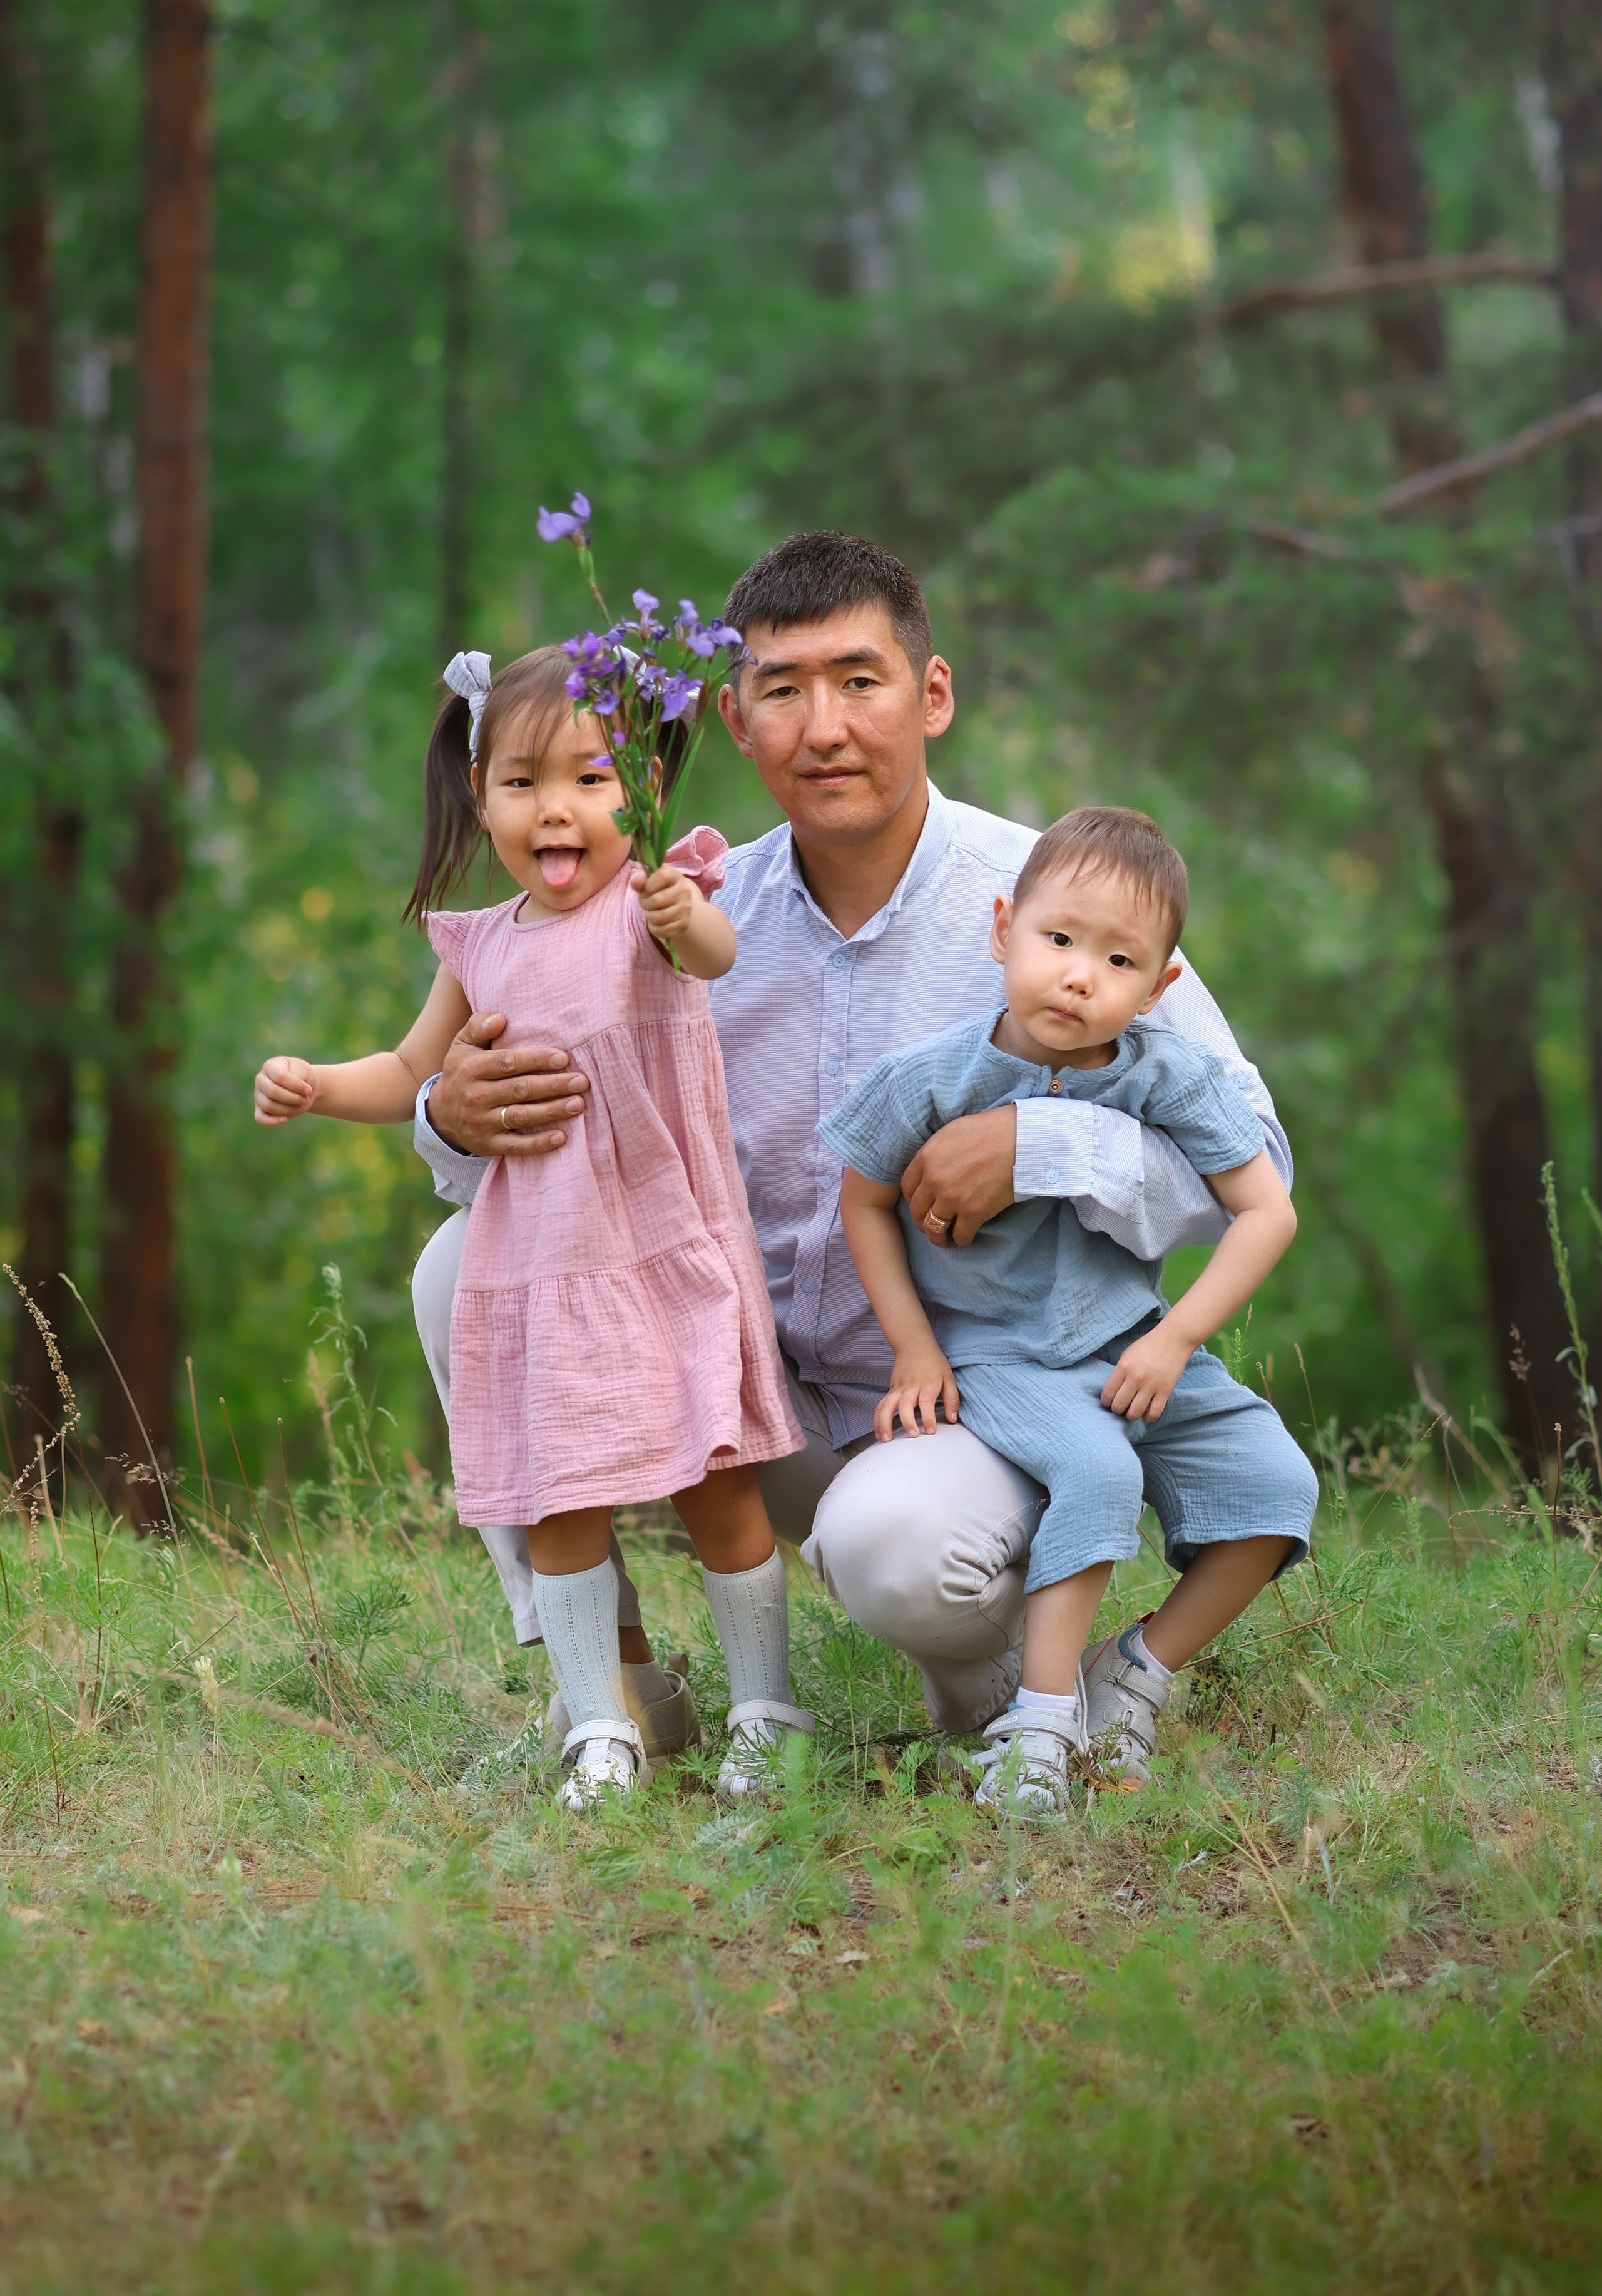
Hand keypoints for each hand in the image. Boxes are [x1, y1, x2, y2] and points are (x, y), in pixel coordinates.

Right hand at [255, 1055, 316, 1124]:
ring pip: (268, 1105)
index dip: (295, 1085)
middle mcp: (261, 1079)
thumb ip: (297, 1078)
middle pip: (272, 1092)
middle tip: (306, 1099)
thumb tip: (290, 1093)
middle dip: (293, 1098)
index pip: (279, 1076)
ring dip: (288, 1109)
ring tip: (301, 1105)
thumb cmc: (304, 1077)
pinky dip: (272, 1121)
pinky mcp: (260, 1109)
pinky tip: (285, 1119)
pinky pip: (260, 1118)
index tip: (308, 1090)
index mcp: (270, 1066)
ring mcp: (258, 1095)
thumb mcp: (304, 1071)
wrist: (305, 1087)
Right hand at [425, 1012, 589, 1156]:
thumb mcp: (462, 1045)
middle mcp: (475, 1096)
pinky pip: (516, 1146)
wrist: (440, 1115)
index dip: (536, 1060)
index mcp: (471, 1069)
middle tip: (582, 1082)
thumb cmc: (462, 1072)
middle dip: (553, 1085)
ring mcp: (482, 1123)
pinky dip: (539, 1144)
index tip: (564, 1058)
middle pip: (520, 1089)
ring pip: (521, 1116)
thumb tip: (501, 1018)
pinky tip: (561, 1137)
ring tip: (579, 1104)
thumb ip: (479, 1026)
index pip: (507, 1062)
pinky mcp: (488, 1145)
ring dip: (552, 1111)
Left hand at [632, 862, 695, 946]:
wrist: (676, 905)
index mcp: (674, 876)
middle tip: (646, 904)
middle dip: (646, 904)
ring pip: (659, 917)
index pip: (662, 876)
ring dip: (649, 917)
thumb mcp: (648, 883)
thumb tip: (634, 882)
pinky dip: (655, 928)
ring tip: (652, 913)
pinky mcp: (684, 924)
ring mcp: (686, 908)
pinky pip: (663, 930)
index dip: (649, 885)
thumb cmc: (658, 891)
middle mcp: (684, 891)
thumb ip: (640, 882)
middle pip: (657, 900)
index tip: (646, 889)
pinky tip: (657, 923)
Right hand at [874, 1345, 959, 1441]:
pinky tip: (879, 1433)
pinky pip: (880, 1406)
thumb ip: (952, 1400)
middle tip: (912, 1435)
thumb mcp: (949, 1378)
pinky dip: (877, 1419)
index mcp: (927, 1384)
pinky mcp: (890, 1390)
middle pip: (905, 1404)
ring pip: (887, 1405)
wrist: (914, 1345)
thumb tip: (952, 1419)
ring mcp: (897, 1389)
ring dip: (884, 1422)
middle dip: (907, 1421)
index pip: (926, 1401)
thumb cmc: (933, 1363)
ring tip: (886, 1439)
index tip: (930, 1431)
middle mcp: (910, 1387)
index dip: (928, 1417)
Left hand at [900, 1104, 1015, 1247]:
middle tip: (929, 1224)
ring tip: (943, 1238)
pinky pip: (960, 1234)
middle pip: (917, 1210)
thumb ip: (937, 1152)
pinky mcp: (973, 1212)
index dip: (913, 1198)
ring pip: (934, 1227)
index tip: (921, 1203)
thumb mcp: (952, 1132)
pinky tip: (965, 1236)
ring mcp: (953, 1198)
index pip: (907, 1186)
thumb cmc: (991, 1130)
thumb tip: (933, 1166)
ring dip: (937, 1236)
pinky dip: (961, 1238)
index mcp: (927, 1157)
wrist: (1021, 1140)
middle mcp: (934, 1180)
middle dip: (921, 1220)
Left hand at [1100, 1321, 1196, 1422]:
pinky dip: (1148, 1417)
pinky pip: (1154, 1413)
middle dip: (1117, 1410)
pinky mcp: (1165, 1391)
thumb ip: (1119, 1373)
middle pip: (1119, 1406)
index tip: (1108, 1402)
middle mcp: (1135, 1378)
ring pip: (1134, 1413)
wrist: (1173, 1339)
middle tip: (1120, 1407)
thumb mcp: (1127, 1355)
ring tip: (1132, 1411)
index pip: (1108, 1393)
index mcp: (1123, 1367)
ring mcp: (1151, 1386)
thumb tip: (1114, 1392)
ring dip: (1131, 1415)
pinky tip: (1146, 1413)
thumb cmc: (1148, 1346)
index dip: (1106, 1402)